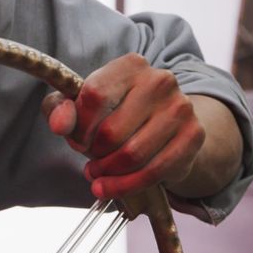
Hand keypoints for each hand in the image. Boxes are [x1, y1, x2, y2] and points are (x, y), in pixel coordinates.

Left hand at [42, 54, 205, 199]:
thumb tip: (59, 124)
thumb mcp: (80, 105)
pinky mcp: (193, 135)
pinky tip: (113, 187)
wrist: (163, 127)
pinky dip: (127, 186)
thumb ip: (60, 108)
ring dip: (108, 173)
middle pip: (112, 131)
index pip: (94, 96)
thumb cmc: (114, 114)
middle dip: (94, 154)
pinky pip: (153, 171)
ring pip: (132, 155)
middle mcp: (160, 80)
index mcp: (130, 65)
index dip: (79, 127)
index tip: (77, 141)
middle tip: (92, 160)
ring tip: (99, 174)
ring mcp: (180, 107)